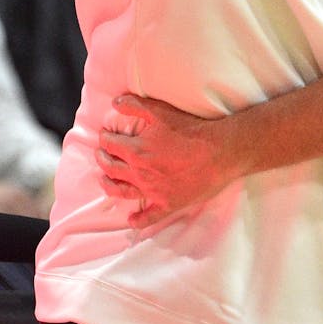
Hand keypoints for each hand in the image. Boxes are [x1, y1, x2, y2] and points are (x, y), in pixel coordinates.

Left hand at [96, 94, 230, 227]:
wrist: (221, 151)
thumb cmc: (193, 130)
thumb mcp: (162, 111)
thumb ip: (136, 105)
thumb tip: (115, 102)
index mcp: (136, 151)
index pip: (110, 144)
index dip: (105, 138)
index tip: (106, 134)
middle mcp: (140, 173)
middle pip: (110, 167)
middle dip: (102, 158)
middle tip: (101, 153)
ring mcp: (153, 191)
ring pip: (122, 192)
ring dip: (109, 185)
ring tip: (105, 180)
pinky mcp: (169, 203)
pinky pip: (150, 216)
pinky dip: (139, 220)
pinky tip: (132, 220)